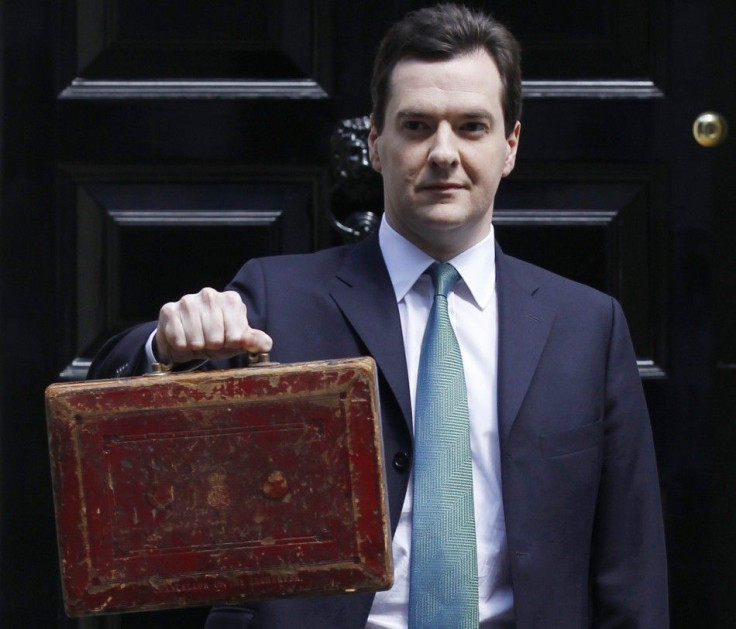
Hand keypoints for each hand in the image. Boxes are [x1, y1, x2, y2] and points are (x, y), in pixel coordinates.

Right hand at [154, 288, 272, 363]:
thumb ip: (254, 341)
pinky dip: (182, 347)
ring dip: (197, 347)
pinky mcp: (169, 310)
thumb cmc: (218, 338)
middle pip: (216, 338)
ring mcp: (188, 301)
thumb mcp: (238, 341)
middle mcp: (210, 295)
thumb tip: (265, 345)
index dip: (231, 344)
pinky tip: (183, 340)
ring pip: (197, 340)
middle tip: (210, 343)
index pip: (237, 335)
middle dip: (213, 347)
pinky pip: (179, 340)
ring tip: (197, 342)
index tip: (227, 341)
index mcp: (231, 300)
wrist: (188, 339)